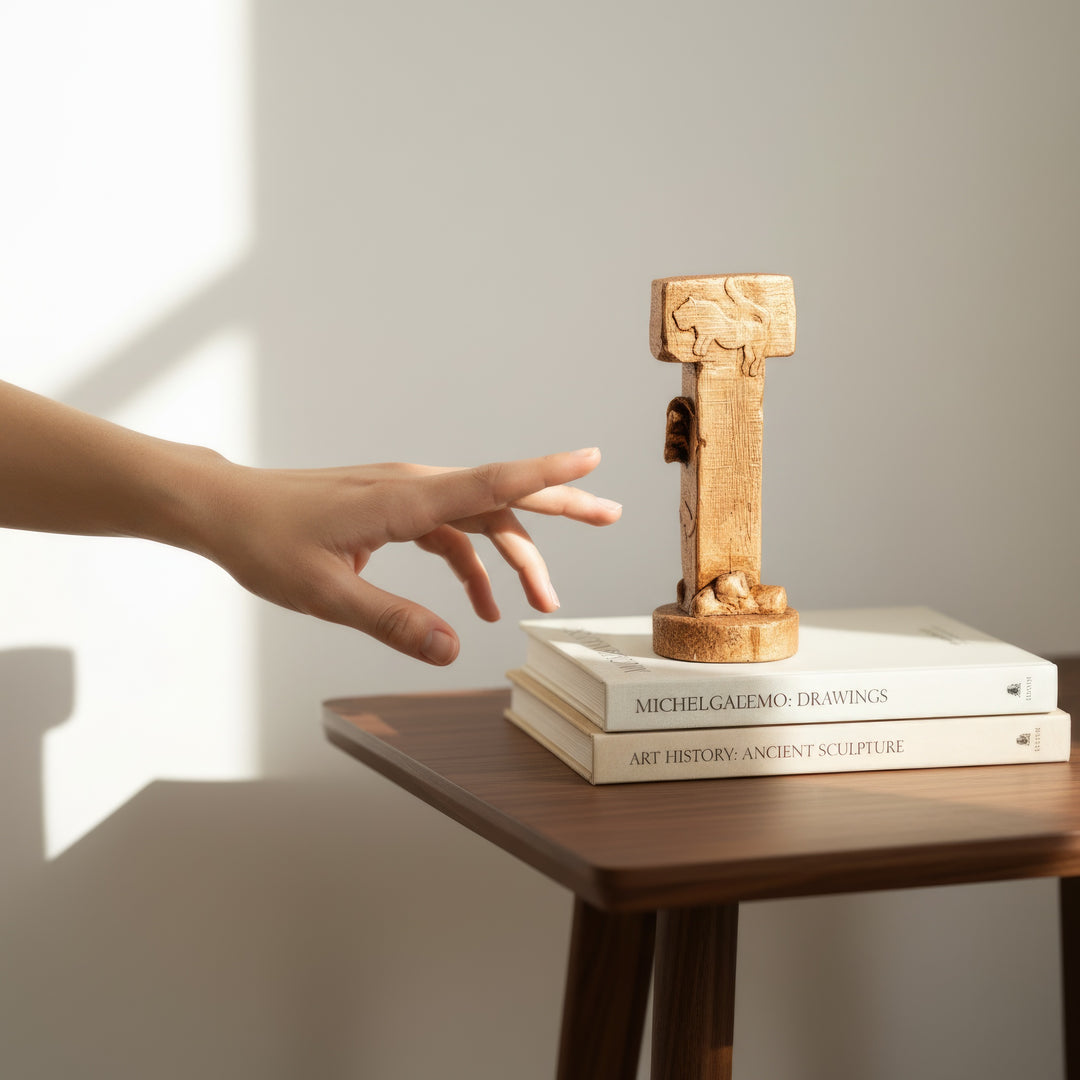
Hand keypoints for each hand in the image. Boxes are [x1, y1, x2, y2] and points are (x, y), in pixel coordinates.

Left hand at [199, 448, 619, 663]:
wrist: (226, 510)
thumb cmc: (267, 542)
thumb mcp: (327, 594)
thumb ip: (393, 621)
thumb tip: (454, 649)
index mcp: (404, 500)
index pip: (491, 483)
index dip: (545, 475)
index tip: (591, 461)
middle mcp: (414, 488)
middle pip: (502, 495)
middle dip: (558, 506)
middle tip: (610, 516)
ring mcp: (406, 496)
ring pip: (480, 517)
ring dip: (515, 557)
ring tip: (541, 602)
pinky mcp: (395, 509)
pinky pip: (450, 533)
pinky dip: (473, 566)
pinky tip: (480, 606)